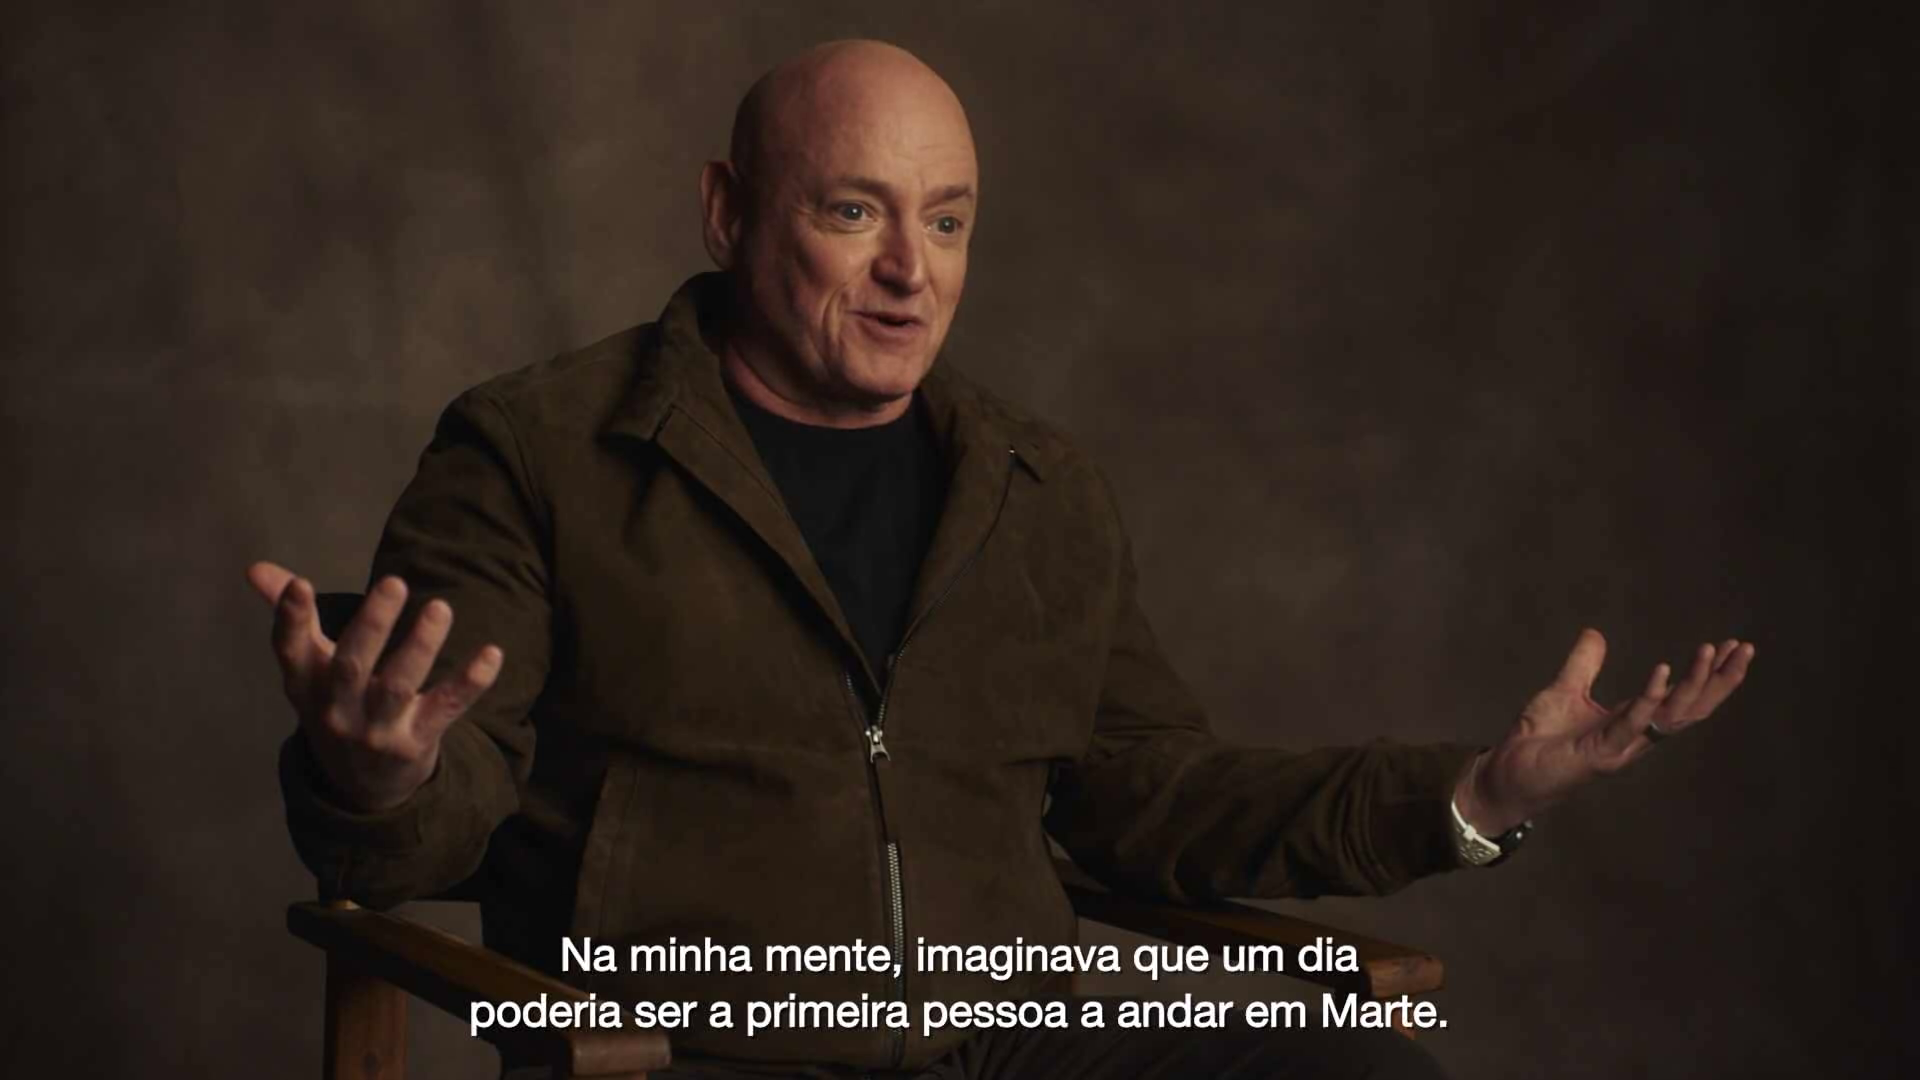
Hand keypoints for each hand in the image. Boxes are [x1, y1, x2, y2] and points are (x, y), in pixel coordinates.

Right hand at [246, 561, 502, 811]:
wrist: (363, 788)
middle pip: (352, 665)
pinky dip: (470, 682)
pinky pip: (446, 709)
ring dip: (421, 646)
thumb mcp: (309, 671)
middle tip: (394, 583)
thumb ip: (293, 618)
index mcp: (306, 685)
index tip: (301, 584)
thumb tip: (256, 568)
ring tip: (441, 609)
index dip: (291, 619)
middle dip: (372, 625)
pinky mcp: (416, 743)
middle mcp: (337, 710)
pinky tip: (491, 653)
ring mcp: (377, 731)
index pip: (291, 651)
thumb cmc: (337, 707)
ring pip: (399, 686)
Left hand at [1455, 628, 1754, 834]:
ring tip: (1710, 652)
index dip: (1708, 675)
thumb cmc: (1538, 741)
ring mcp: (1621, 748)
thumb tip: (1596, 633)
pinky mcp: (1600, 754)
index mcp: (1632, 722)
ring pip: (1671, 716)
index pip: (1683, 698)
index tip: (1730, 646)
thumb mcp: (1563, 691)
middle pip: (1692, 709)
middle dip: (1720, 680)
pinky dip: (1648, 699)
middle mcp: (1635, 737)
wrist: (1506, 775)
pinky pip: (1631, 724)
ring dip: (1694, 684)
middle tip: (1744, 648)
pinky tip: (1663, 673)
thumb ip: (1583, 665)